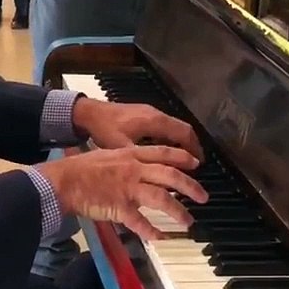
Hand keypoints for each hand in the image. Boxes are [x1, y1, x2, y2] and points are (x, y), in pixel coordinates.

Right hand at [37, 145, 207, 240]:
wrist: (63, 181)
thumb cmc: (80, 168)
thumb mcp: (107, 155)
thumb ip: (125, 160)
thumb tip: (139, 166)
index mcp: (131, 155)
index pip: (163, 153)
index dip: (183, 157)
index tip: (196, 163)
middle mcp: (133, 170)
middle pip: (170, 176)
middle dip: (191, 186)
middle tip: (203, 196)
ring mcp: (128, 189)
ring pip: (161, 198)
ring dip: (178, 211)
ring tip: (188, 221)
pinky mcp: (119, 207)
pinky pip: (140, 222)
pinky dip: (152, 231)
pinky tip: (161, 238)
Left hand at [72, 98, 202, 159]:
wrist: (88, 113)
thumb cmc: (104, 128)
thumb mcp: (121, 147)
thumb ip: (140, 160)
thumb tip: (156, 176)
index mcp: (155, 122)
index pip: (184, 134)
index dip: (194, 150)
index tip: (200, 164)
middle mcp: (156, 115)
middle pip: (183, 129)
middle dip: (192, 146)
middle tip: (196, 165)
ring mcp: (149, 113)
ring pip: (173, 127)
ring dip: (180, 143)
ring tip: (182, 161)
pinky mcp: (142, 114)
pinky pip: (164, 126)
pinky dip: (170, 139)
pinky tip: (165, 152)